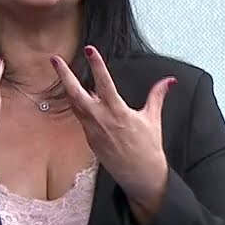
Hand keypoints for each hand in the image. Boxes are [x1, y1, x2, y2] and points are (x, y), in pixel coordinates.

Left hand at [51, 45, 174, 221]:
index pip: (104, 83)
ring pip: (75, 104)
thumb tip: (169, 81)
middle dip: (65, 75)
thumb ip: (158, 96)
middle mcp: (102, 120)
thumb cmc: (148, 148)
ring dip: (68, 87)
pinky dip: (79, 104)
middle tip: (55, 60)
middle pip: (76, 94)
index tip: (89, 50)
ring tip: (63, 72)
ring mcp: (93, 130)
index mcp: (118, 113)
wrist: (140, 174)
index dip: (96, 65)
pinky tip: (78, 95)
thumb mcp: (153, 119)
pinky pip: (81, 117)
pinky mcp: (89, 139)